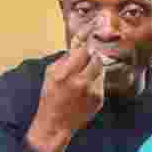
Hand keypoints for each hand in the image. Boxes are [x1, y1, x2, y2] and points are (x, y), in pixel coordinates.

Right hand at [25, 23, 104, 151]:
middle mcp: (80, 82)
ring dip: (93, 68)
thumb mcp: (51, 73)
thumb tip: (78, 41)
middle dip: (91, 56)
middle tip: (84, 60)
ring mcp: (92, 92)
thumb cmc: (50, 97)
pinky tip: (83, 90)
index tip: (93, 27)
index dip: (88, 39)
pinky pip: (101, 83)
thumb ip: (66, 57)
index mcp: (66, 73)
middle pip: (96, 58)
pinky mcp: (99, 100)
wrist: (56, 124)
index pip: (83, 49)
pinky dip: (94, 82)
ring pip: (100, 69)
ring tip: (82, 77)